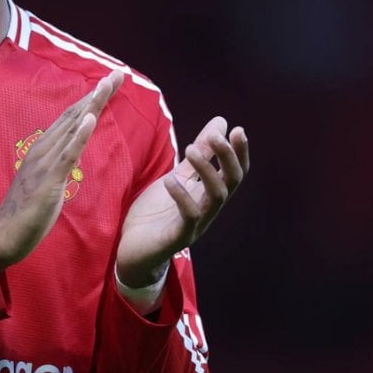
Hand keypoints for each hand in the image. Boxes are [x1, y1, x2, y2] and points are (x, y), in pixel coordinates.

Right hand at [0, 71, 123, 270]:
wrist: (3, 235)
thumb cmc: (25, 212)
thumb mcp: (48, 181)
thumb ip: (60, 162)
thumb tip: (74, 150)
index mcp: (44, 149)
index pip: (72, 117)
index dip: (91, 98)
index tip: (110, 82)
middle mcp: (43, 149)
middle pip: (74, 114)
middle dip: (98, 93)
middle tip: (118, 73)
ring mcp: (45, 163)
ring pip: (71, 127)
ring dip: (92, 105)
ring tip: (108, 84)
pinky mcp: (48, 180)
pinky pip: (66, 154)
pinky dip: (79, 135)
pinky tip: (90, 119)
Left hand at [115, 117, 248, 287]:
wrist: (132, 251)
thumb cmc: (156, 214)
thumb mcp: (177, 176)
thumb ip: (199, 154)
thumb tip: (222, 122)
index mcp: (208, 195)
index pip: (234, 173)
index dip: (240, 153)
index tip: (237, 130)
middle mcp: (208, 210)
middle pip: (232, 183)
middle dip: (228, 158)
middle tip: (216, 136)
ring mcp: (196, 225)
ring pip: (216, 197)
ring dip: (207, 171)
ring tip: (190, 149)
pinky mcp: (178, 238)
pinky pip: (189, 217)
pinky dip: (182, 197)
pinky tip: (170, 180)